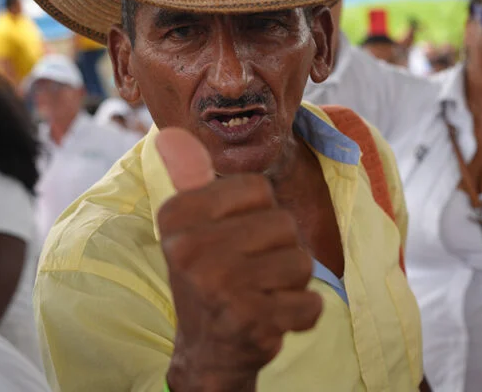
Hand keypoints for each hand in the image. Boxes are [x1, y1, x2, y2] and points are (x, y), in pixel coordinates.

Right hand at [158, 128, 321, 391]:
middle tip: (248, 274)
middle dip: (279, 250)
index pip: (257, 187)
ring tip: (260, 294)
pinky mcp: (251, 320)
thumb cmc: (207, 275)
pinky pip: (311, 303)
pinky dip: (301, 314)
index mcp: (177, 216)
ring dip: (291, 283)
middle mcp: (192, 249)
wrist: (207, 349)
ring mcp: (221, 286)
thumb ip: (189, 176)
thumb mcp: (191, 225)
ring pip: (301, 262)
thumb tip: (171, 132)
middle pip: (284, 224)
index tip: (232, 238)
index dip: (257, 213)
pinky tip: (271, 319)